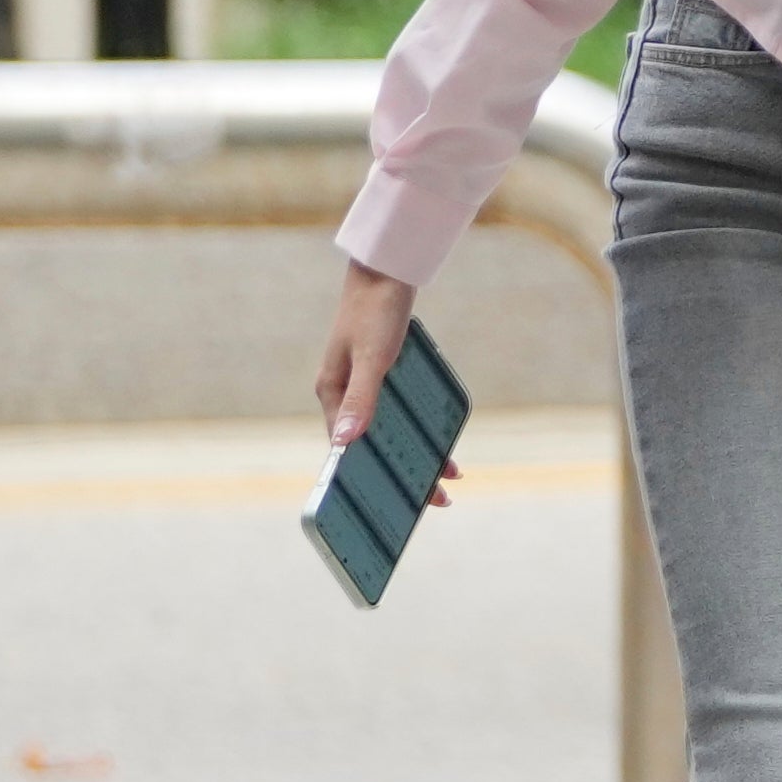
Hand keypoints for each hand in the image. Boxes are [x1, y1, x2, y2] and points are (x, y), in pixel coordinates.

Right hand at [312, 261, 458, 497]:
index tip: (386, 510)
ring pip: (390, 431)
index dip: (365, 479)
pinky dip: (421, 428)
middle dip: (401, 474)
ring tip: (448, 479)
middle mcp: (345, 394)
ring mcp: (366, 384)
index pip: (346, 450)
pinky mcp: (385, 375)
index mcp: (333, 394)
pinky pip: (402, 411)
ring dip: (416, 453)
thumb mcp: (373, 357)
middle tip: (436, 501)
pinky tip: (444, 440)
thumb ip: (363, 398)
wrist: (387, 272)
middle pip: (372, 445)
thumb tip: (346, 444)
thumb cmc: (375, 312)